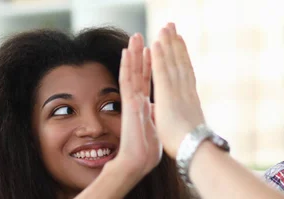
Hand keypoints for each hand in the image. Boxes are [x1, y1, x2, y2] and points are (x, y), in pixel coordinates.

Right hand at [107, 33, 160, 178]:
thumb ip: (152, 118)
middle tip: (139, 36)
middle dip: (139, 55)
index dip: (148, 66)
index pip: (146, 81)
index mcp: (144, 107)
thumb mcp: (153, 130)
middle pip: (138, 73)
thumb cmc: (145, 152)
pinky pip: (127, 81)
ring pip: (131, 73)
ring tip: (134, 37)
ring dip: (132, 54)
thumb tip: (155, 113)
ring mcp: (132, 101)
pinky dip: (127, 66)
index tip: (151, 50)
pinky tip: (127, 52)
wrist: (136, 163)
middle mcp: (137, 101)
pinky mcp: (129, 104)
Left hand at [149, 23, 205, 156]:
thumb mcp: (188, 129)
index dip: (182, 58)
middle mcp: (186, 91)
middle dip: (176, 44)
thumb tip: (191, 121)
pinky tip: (156, 42)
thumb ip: (187, 120)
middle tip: (173, 27)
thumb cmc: (190, 146)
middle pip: (180, 62)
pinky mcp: (167, 94)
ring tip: (166, 27)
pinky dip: (160, 56)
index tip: (180, 44)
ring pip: (172, 62)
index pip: (186, 74)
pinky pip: (162, 71)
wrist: (192, 151)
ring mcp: (177, 91)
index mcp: (190, 100)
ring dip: (169, 43)